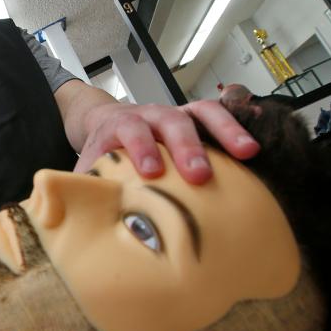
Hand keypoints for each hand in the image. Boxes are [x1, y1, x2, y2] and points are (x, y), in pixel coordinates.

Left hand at [74, 101, 259, 182]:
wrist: (105, 124)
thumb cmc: (100, 154)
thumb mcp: (87, 168)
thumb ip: (85, 189)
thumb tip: (75, 218)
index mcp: (121, 125)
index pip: (131, 129)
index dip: (141, 147)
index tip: (150, 171)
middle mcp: (152, 115)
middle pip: (171, 122)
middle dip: (186, 146)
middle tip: (199, 173)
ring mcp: (176, 115)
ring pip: (202, 113)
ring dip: (225, 131)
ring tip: (247, 153)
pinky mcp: (195, 120)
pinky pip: (218, 116)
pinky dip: (237, 127)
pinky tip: (254, 147)